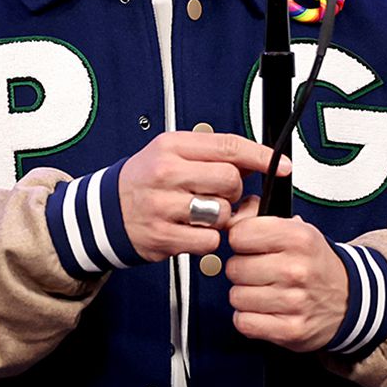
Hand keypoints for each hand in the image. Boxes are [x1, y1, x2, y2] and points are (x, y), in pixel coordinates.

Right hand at [118, 132, 290, 261]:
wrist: (105, 212)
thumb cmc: (145, 181)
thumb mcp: (173, 153)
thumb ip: (211, 153)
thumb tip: (255, 160)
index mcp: (172, 146)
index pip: (228, 146)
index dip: (261, 156)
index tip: (281, 165)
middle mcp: (166, 173)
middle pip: (230, 180)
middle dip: (234, 191)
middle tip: (220, 195)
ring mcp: (164, 205)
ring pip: (222, 212)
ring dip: (221, 217)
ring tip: (202, 214)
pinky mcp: (163, 236)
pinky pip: (209, 241)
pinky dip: (208, 239)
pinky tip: (192, 231)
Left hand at [225, 208, 348, 351]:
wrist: (348, 300)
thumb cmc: (314, 263)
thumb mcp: (296, 230)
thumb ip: (258, 217)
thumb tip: (228, 219)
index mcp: (299, 238)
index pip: (239, 235)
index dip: (240, 240)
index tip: (250, 246)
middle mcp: (297, 269)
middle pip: (234, 268)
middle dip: (242, 269)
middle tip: (260, 271)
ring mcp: (294, 302)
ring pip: (236, 296)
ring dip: (245, 295)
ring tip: (265, 291)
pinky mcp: (290, 330)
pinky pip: (244, 322)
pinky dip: (249, 318)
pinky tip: (264, 310)